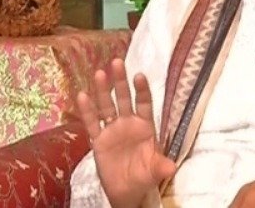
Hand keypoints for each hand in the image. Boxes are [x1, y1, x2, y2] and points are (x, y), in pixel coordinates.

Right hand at [77, 58, 175, 207]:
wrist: (127, 191)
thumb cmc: (144, 175)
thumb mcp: (154, 171)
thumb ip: (161, 166)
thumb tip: (172, 168)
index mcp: (145, 126)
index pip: (144, 103)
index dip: (142, 90)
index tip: (139, 75)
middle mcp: (128, 123)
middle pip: (124, 98)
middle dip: (120, 81)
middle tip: (116, 62)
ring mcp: (113, 130)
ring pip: (107, 106)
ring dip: (103, 91)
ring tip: (99, 74)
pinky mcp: (99, 141)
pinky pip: (92, 123)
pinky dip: (87, 111)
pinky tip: (82, 96)